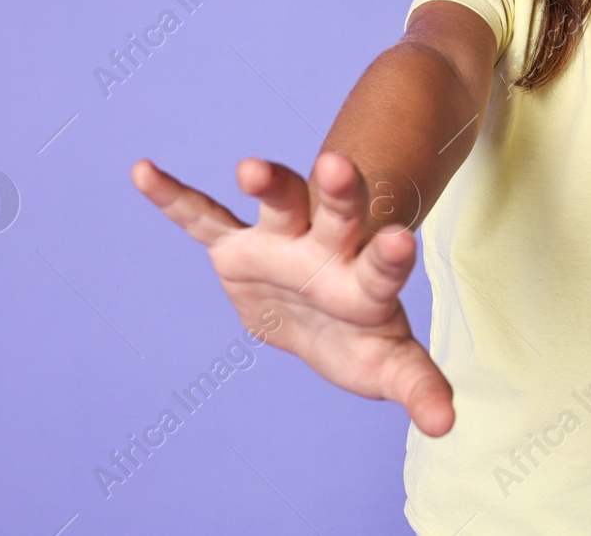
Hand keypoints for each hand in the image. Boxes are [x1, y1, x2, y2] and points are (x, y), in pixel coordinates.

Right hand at [131, 150, 453, 434]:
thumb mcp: (388, 364)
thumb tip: (445, 424)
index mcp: (365, 280)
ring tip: (252, 168)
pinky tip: (144, 172)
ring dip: (269, 183)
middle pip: (338, 213)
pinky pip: (202, 219)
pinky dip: (174, 199)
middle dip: (339, 191)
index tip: (400, 242)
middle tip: (338, 165)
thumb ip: (416, 384)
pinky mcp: (236, 248)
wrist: (326, 311)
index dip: (389, 256)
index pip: (381, 266)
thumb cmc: (362, 334)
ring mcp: (281, 242)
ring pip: (279, 202)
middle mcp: (327, 249)